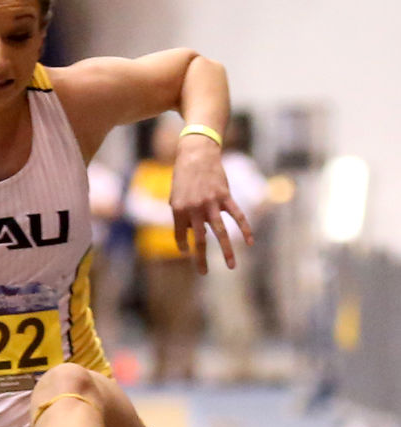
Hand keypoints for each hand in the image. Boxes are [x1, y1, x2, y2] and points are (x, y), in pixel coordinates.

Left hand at [169, 139, 253, 273]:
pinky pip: (237, 216)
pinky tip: (250, 241)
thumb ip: (180, 214)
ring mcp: (211, 203)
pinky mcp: (225, 197)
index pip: (180, 235)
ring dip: (226, 251)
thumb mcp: (175, 195)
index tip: (186, 252)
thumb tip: (190, 233)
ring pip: (220, 232)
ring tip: (231, 266)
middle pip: (199, 240)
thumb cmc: (183, 176)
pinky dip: (245, 229)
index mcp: (179, 209)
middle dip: (201, 258)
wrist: (197, 153)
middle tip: (203, 272)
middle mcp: (195, 209)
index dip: (182, 245)